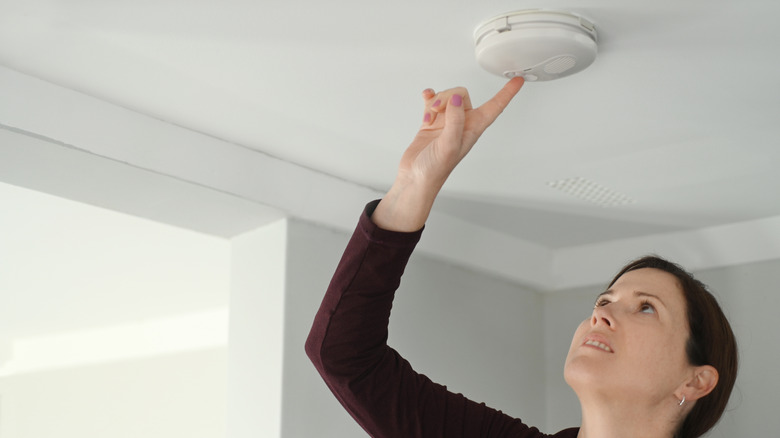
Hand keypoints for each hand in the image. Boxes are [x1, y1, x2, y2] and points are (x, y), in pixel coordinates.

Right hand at [373, 78, 523, 230]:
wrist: (415, 179)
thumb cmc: (435, 170)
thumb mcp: (449, 146)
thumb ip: (455, 121)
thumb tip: (456, 99)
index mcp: (473, 130)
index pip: (495, 107)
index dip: (507, 93)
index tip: (517, 80)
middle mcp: (461, 124)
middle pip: (462, 96)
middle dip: (449, 96)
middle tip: (438, 108)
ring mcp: (446, 123)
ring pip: (447, 97)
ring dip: (437, 100)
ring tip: (430, 113)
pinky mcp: (432, 123)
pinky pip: (433, 102)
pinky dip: (429, 98)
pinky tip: (426, 101)